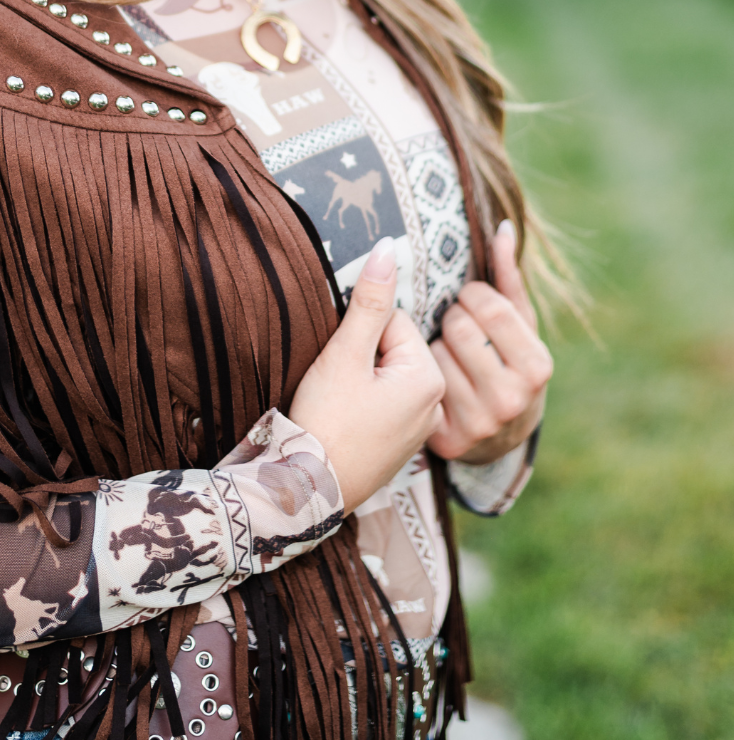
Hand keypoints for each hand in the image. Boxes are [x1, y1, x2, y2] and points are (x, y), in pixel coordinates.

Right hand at [289, 238, 445, 515]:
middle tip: (336, 385)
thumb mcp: (345, 353)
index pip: (391, 321)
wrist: (306, 491)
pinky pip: (383, 405)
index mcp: (428, 378)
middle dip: (360, 355)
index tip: (339, 364)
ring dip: (358, 380)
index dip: (356, 333)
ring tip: (337, 404)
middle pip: (390, 348)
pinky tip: (342, 422)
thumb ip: (369, 300)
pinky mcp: (399, 447)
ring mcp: (418, 429)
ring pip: (384, 376)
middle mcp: (435, 404)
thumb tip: (387, 248)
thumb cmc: (326, 421)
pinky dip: (361, 406)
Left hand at [427, 220, 552, 464]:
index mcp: (538, 367)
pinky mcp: (449, 440)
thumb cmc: (508, 361)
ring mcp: (481, 423)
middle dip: (452, 318)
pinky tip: (428, 376)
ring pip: (434, 355)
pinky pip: (418, 385)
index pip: (492, 308)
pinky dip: (418, 373)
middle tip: (453, 325)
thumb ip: (507, 276)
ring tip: (445, 352)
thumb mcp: (518, 323)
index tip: (468, 299)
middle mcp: (513, 400)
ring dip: (433, 345)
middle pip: (459, 329)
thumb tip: (501, 226)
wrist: (501, 435)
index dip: (472, 296)